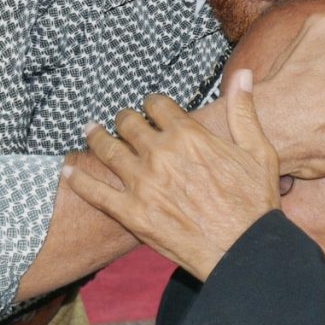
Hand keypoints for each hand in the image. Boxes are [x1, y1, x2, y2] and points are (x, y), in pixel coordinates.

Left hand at [63, 73, 279, 280]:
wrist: (243, 251)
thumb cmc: (254, 203)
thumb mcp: (258, 151)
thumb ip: (243, 111)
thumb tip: (241, 74)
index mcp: (188, 135)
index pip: (157, 104)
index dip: (153, 104)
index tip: (152, 109)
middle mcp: (160, 154)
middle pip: (128, 123)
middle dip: (125, 120)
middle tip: (122, 123)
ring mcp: (142, 184)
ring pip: (107, 149)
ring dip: (96, 137)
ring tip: (90, 131)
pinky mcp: (131, 213)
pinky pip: (95, 192)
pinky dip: (77, 179)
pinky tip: (66, 170)